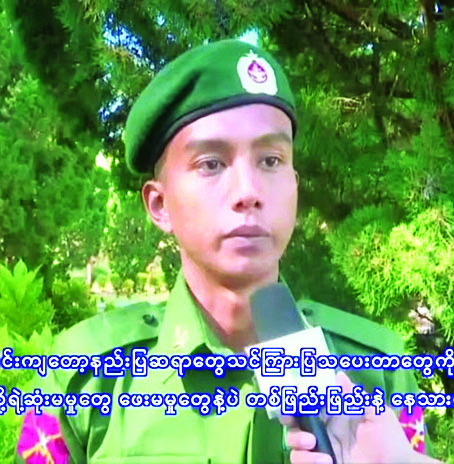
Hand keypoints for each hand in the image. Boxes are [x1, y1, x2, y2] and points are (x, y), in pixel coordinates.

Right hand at [281, 372, 443, 463]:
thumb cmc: (390, 442)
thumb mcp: (377, 415)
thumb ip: (356, 397)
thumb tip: (339, 375)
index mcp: (334, 414)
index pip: (309, 402)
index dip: (296, 397)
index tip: (291, 394)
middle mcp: (323, 430)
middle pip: (293, 420)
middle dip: (287, 417)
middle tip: (290, 417)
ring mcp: (320, 450)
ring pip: (292, 441)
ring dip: (296, 440)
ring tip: (312, 443)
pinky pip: (301, 461)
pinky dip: (306, 460)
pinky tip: (324, 461)